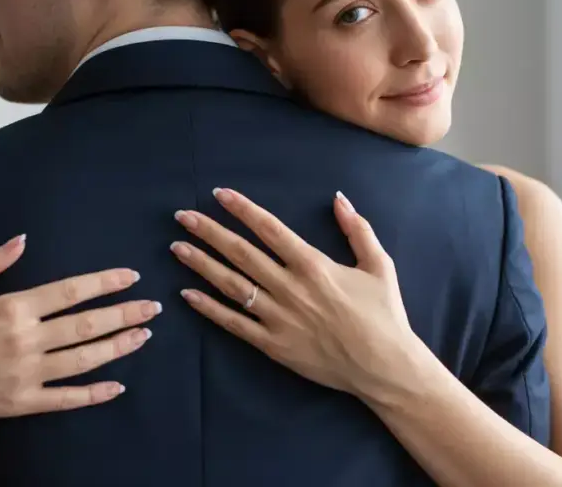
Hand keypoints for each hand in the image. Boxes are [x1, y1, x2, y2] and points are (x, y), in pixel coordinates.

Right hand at [0, 235, 160, 417]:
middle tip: (153, 308)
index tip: (130, 277)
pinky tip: (118, 386)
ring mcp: (27, 374)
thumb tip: (22, 238)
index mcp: (14, 308)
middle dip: (124, 314)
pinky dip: (94, 393)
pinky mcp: (22, 402)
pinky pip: (66, 398)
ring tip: (144, 336)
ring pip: (84, 360)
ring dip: (118, 347)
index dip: (104, 283)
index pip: (71, 292)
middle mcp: (27, 340)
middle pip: (87, 325)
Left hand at [171, 188, 420, 401]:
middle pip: (241, 253)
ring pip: (231, 285)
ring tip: (177, 248)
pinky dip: (209, 308)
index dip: (242, 209)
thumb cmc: (384, 314)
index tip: (219, 194)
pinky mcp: (273, 345)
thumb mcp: (379, 265)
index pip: (269, 229)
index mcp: (313, 265)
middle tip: (182, 216)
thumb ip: (357, 229)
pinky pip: (234, 323)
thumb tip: (339, 198)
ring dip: (201, 264)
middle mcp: (290, 288)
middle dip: (209, 232)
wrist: (384, 367)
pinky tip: (187, 294)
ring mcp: (278, 318)